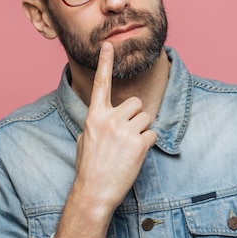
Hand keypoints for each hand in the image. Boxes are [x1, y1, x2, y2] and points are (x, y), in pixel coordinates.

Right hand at [74, 42, 157, 210]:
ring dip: (142, 130)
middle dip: (135, 116)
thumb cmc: (88, 167)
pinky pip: (152, 135)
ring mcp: (124, 131)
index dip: (104, 63)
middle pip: (135, 103)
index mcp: (94, 116)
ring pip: (146, 118)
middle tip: (126, 134)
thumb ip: (97, 122)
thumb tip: (105, 117)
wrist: (94, 192)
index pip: (101, 84)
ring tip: (129, 147)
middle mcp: (109, 119)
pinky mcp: (139, 144)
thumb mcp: (85, 139)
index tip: (108, 45)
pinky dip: (147, 144)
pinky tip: (135, 156)